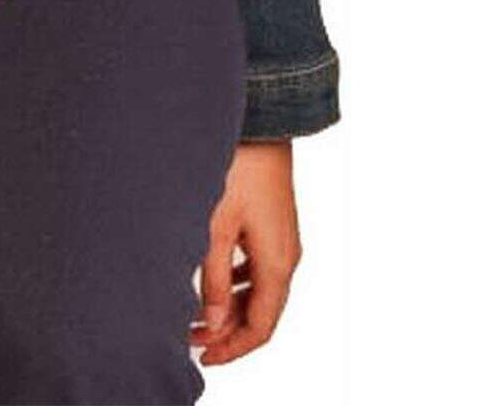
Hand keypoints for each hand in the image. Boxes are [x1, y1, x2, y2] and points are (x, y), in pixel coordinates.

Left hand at [189, 139, 301, 365]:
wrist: (262, 122)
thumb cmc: (239, 167)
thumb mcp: (216, 225)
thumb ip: (213, 277)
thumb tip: (212, 322)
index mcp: (278, 263)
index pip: (261, 327)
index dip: (233, 348)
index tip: (203, 356)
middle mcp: (287, 256)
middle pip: (262, 312)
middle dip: (228, 331)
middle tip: (191, 338)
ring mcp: (283, 239)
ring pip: (260, 290)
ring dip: (230, 307)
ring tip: (194, 312)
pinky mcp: (273, 223)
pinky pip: (259, 267)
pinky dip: (236, 282)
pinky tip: (211, 277)